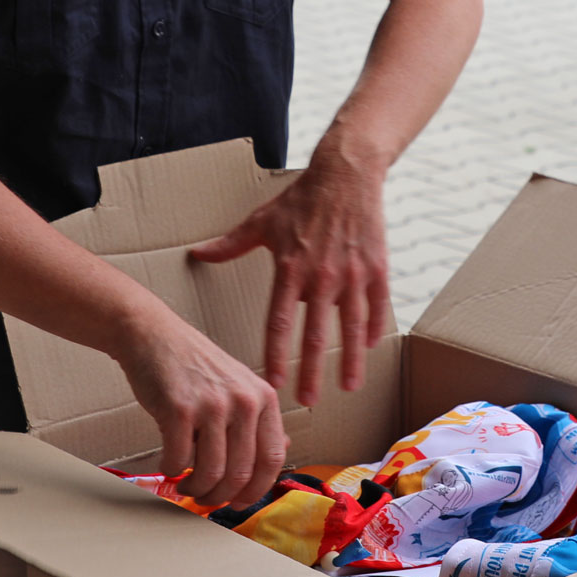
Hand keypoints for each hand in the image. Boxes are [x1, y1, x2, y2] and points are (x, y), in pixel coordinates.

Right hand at [113, 309, 286, 508]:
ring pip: (211, 473)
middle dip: (220, 496)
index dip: (255, 489)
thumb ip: (258, 419)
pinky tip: (169, 464)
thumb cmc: (193, 364)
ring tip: (186, 484)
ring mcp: (212, 404)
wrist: (153, 335)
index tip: (239, 501)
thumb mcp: (239, 384)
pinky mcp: (179, 409)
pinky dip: (172, 470)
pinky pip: (179, 460)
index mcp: (263, 397)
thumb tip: (279, 452)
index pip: (271, 459)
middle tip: (205, 498)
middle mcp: (243, 400)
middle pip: (240, 473)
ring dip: (195, 488)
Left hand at [188, 143, 388, 408]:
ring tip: (348, 386)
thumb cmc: (301, 198)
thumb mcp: (262, 221)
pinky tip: (370, 347)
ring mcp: (353, 274)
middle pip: (316, 334)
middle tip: (308, 402)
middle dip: (312, 372)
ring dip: (351, 359)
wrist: (345, 174)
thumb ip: (231, 244)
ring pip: (352, 326)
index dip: (276, 355)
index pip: (279, 322)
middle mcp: (322, 276)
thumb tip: (198, 253)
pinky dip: (375, 328)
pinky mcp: (377, 267)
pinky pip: (378, 306)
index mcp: (290, 269)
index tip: (272, 383)